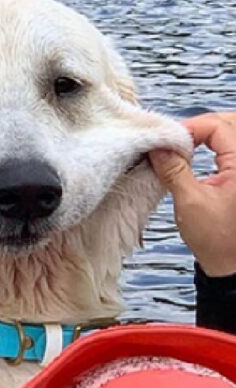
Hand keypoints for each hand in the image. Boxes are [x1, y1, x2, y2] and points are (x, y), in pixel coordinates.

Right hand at [149, 112, 235, 276]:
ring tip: (182, 146)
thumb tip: (158, 148)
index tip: (167, 140)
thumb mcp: (190, 202)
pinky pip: (230, 149)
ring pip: (230, 134)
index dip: (190, 128)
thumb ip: (174, 170)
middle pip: (229, 124)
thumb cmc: (218, 239)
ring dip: (207, 134)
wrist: (232, 263)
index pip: (219, 127)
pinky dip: (213, 146)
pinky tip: (194, 155)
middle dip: (200, 126)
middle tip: (173, 140)